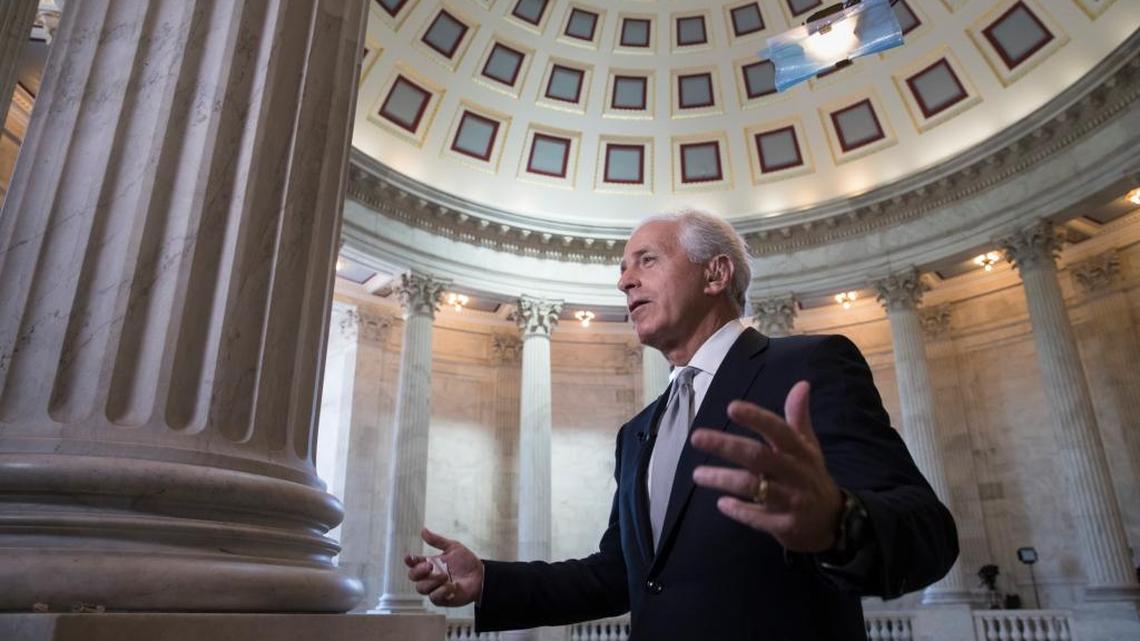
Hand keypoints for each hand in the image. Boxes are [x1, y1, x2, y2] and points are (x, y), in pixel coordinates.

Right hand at [404, 527, 483, 606]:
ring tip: (446, 576)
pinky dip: (441, 591)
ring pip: (421, 588)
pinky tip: (451, 586)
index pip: (414, 563)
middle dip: (418, 571)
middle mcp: (430, 576)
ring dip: (432, 581)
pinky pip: (434, 598)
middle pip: (413, 576)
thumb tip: (423, 530)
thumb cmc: (466, 561)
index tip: (410, 557)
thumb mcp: (453, 547)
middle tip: (430, 567)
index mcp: (430, 563)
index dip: (409, 560)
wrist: (480, 575)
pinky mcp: (442, 599)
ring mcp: (435, 588)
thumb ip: (437, 541)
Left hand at [689, 381, 843, 552]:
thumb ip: (798, 417)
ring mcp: (792, 500)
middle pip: (758, 456)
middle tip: (697, 437)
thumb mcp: (809, 447)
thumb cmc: (810, 477)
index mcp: (800, 451)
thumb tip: (801, 384)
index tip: (731, 407)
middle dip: (726, 446)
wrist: (833, 522)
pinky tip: (722, 503)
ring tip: (698, 474)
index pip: (778, 430)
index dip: (757, 418)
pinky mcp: (787, 526)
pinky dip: (740, 510)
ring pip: (753, 487)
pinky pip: (759, 518)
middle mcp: (796, 473)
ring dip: (723, 479)